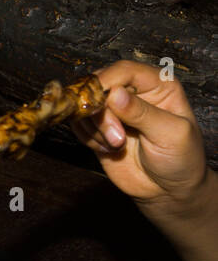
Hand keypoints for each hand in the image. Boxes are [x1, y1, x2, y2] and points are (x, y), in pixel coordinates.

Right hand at [72, 60, 208, 207]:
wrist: (169, 190)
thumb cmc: (182, 158)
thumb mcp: (171, 133)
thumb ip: (143, 113)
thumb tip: (114, 94)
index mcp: (157, 85)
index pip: (123, 70)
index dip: (106, 82)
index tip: (98, 103)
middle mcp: (132, 92)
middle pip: (97, 85)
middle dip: (99, 111)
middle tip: (116, 136)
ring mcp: (113, 110)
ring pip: (83, 105)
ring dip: (95, 128)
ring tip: (117, 145)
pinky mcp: (98, 128)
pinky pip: (78, 124)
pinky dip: (87, 137)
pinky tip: (108, 149)